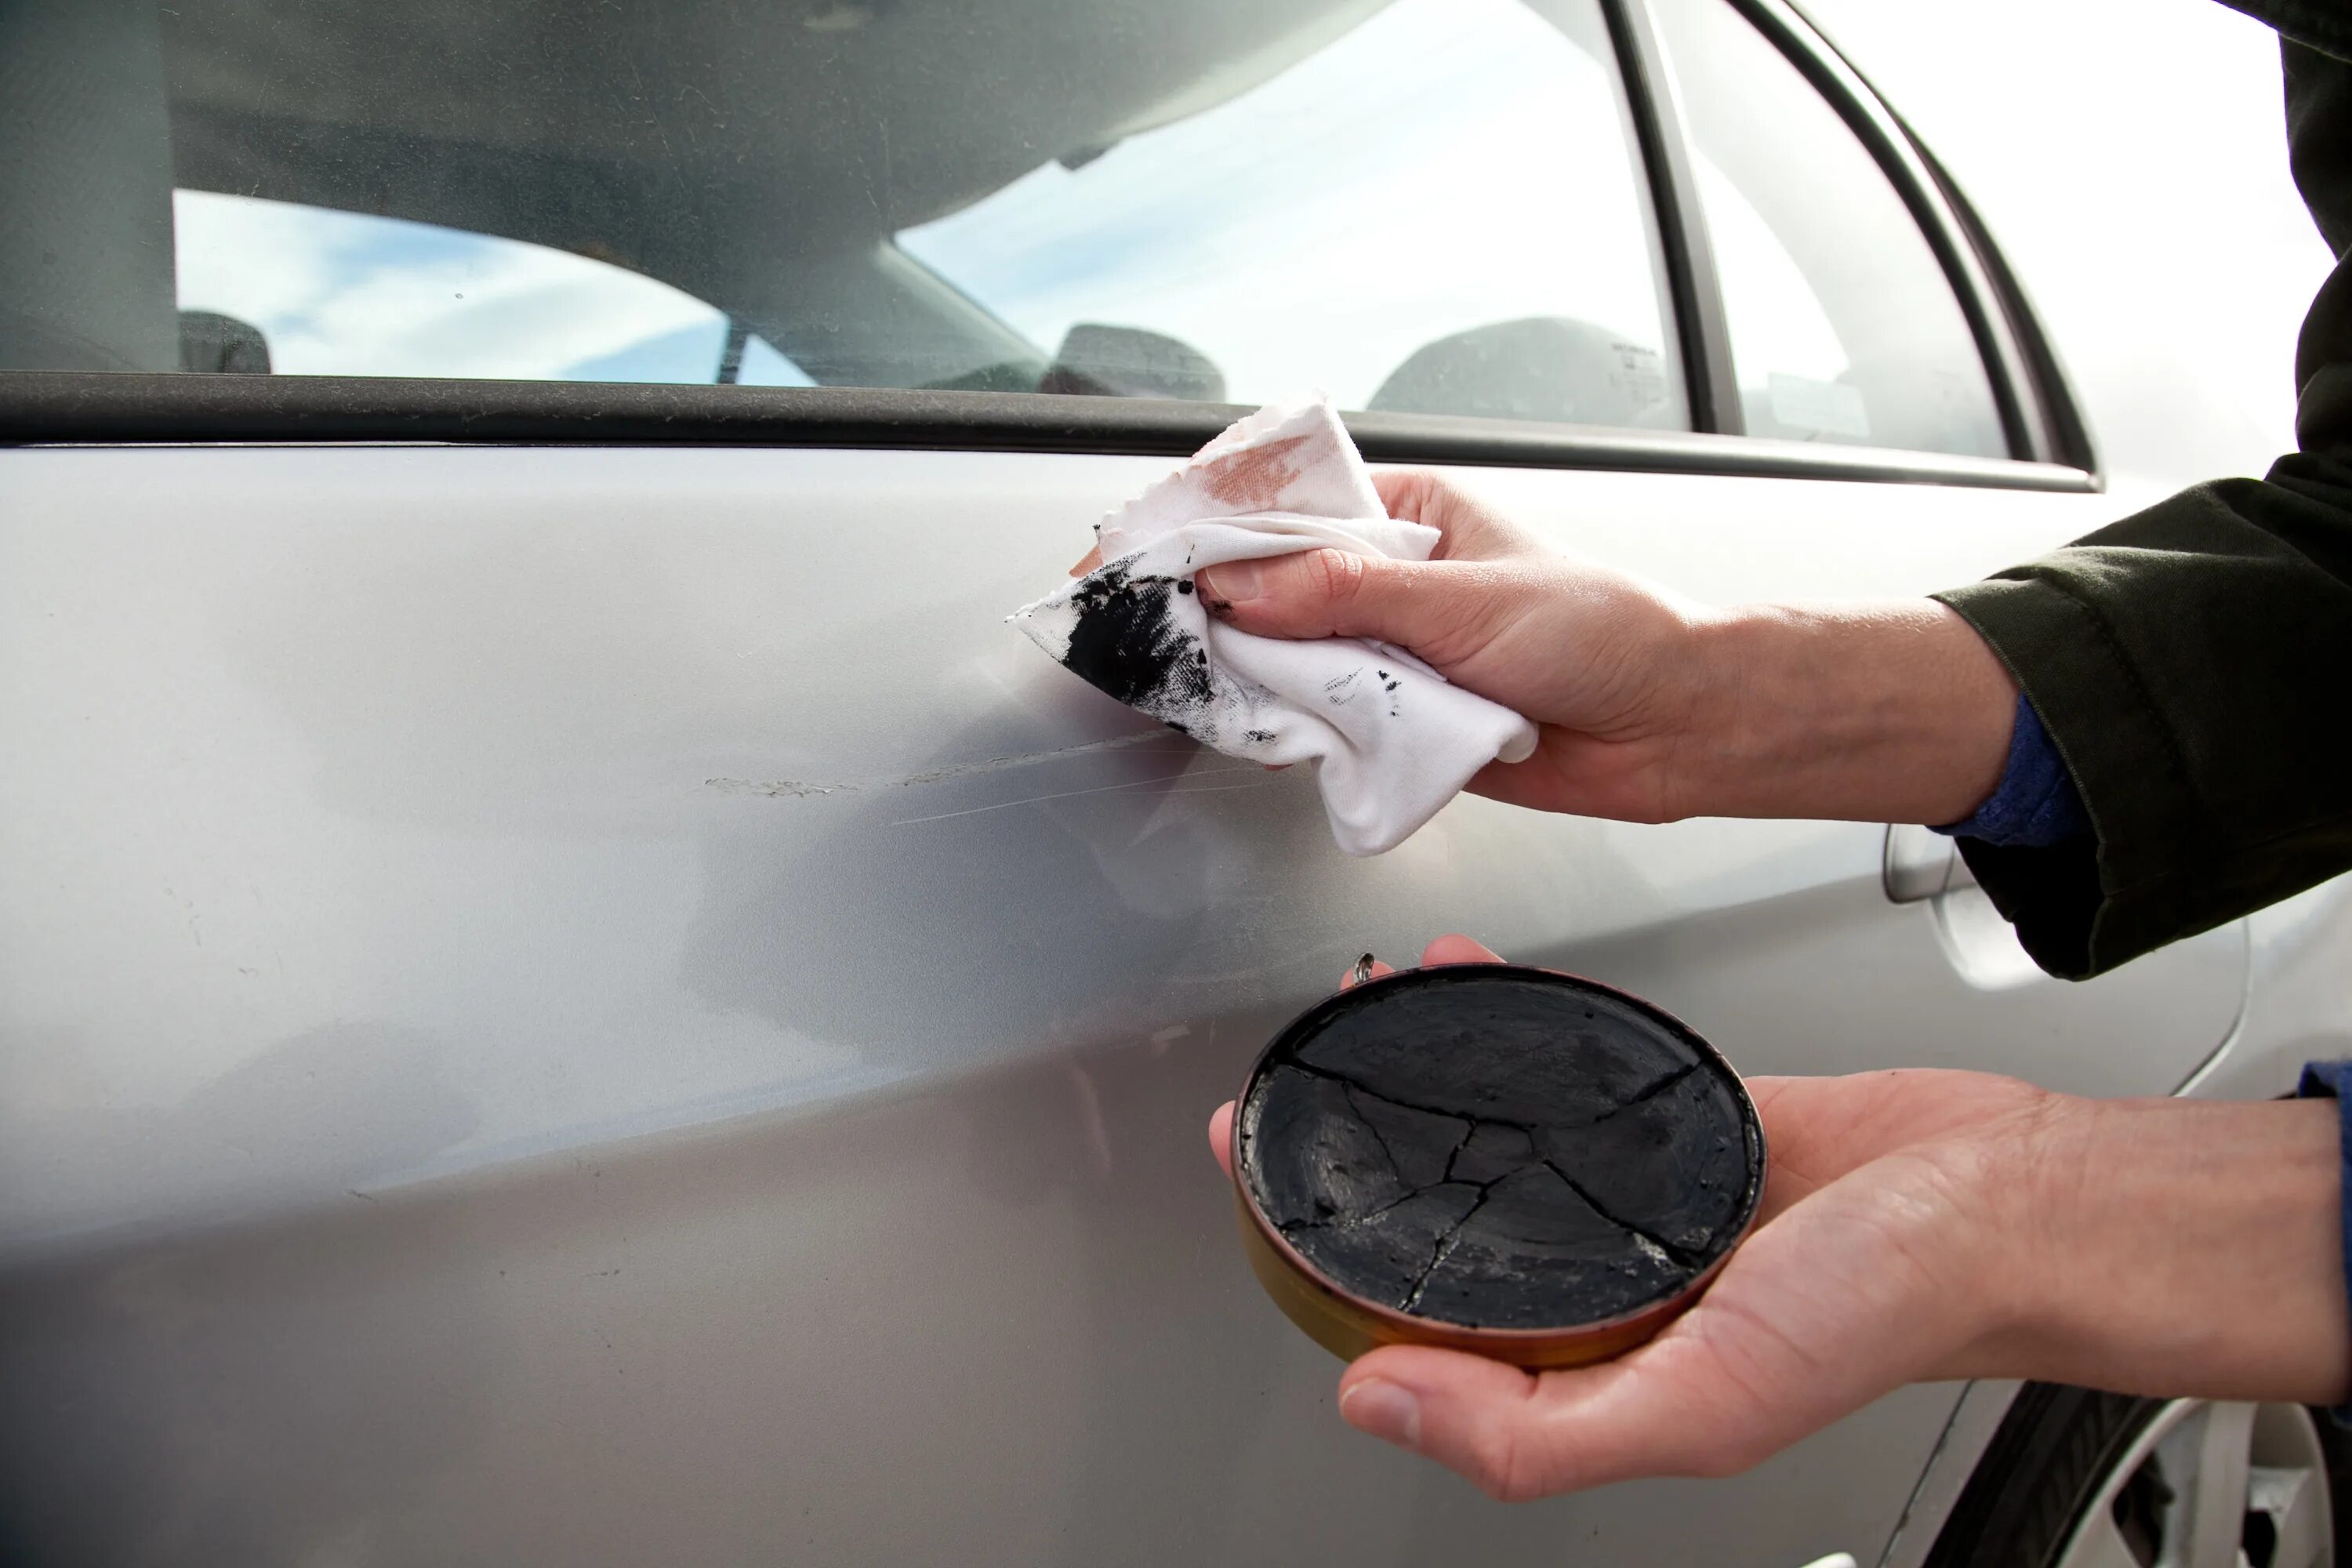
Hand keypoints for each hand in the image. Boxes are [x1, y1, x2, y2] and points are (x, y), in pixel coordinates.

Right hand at [1194, 472, 2016, 824]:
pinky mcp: (1396, 719)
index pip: (1287, 504)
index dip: (1211, 521)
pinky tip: (1266, 724)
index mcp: (1410, 515)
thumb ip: (1348, 595)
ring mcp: (1389, 651)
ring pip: (1287, 656)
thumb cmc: (1606, 632)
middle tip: (1152, 623)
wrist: (1676, 727)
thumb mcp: (1466, 599)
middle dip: (1216, 604)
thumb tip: (1245, 584)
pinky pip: (1321, 719)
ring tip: (1204, 677)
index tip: (1149, 544)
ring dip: (1255, 671)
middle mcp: (1391, 580)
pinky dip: (1292, 726)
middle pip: (1270, 583)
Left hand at [1208, 936, 2348, 1499]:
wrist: (2006, 1197)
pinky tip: (1471, 990)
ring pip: (1494, 1141)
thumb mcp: (1705, 1402)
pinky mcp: (1674, 1122)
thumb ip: (1538, 1428)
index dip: (1323, 1262)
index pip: (1417, 1328)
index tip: (1255, 1183)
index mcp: (1591, 1368)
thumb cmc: (1890, 1308)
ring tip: (1358, 1023)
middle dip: (1354, 1156)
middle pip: (1439, 1226)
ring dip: (1421, 1082)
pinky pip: (1564, 1074)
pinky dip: (1509, 1029)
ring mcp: (1633, 1199)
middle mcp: (1603, 1287)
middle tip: (1281, 1092)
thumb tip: (1377, 1403)